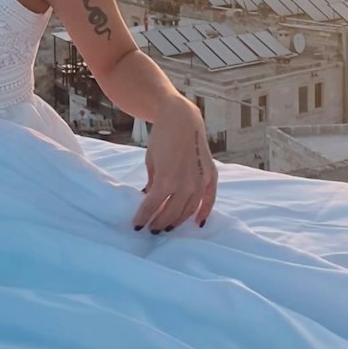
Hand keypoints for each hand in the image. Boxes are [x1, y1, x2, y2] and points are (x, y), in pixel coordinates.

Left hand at [133, 96, 217, 234]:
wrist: (181, 118)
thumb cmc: (161, 138)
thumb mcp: (151, 161)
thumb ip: (152, 182)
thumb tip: (148, 199)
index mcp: (166, 180)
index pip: (153, 206)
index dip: (144, 217)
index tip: (137, 226)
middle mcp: (185, 184)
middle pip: (171, 212)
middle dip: (160, 222)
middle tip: (152, 229)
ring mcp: (200, 181)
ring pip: (189, 210)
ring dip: (178, 220)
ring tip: (168, 227)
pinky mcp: (210, 175)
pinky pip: (209, 199)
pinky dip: (204, 212)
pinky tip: (197, 223)